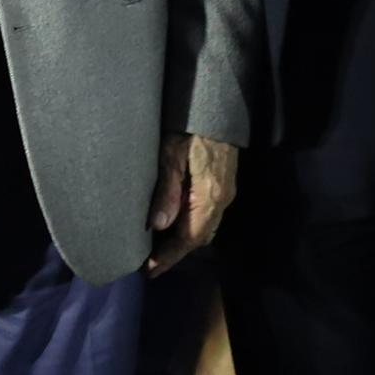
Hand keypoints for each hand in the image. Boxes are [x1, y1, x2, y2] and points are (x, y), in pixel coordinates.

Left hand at [147, 133, 239, 274]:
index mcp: (211, 197)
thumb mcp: (170, 156)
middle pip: (199, 237)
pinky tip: (172, 222)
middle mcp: (222, 199)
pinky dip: (189, 225)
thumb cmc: (190, 128)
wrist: (216, 103)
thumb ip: (166, 191)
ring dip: (183, 239)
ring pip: (204, 227)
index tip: (149, 270)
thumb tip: (158, 226)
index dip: (169, 256)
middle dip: (175, 252)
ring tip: (157, 246)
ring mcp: (225, 191)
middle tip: (149, 262)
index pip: (189, 238)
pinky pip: (206, 214)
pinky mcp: (222, 183)